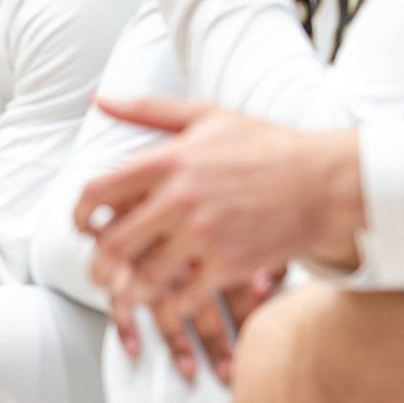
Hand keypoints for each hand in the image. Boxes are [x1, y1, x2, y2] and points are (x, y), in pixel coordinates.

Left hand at [76, 98, 362, 381]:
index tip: (82, 225)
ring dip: (128, 290)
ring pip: (144, 276)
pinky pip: (183, 296)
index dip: (78, 212)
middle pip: (113, 242)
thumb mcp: (206, 114)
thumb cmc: (265, 146)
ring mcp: (204, 234)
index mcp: (168, 160)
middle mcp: (180, 198)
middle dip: (97, 264)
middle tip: (97, 273)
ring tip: (126, 292)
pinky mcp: (230, 264)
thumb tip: (99, 98)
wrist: (324, 180)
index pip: (97, 190)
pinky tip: (169, 300)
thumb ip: (147, 109)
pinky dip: (170, 304)